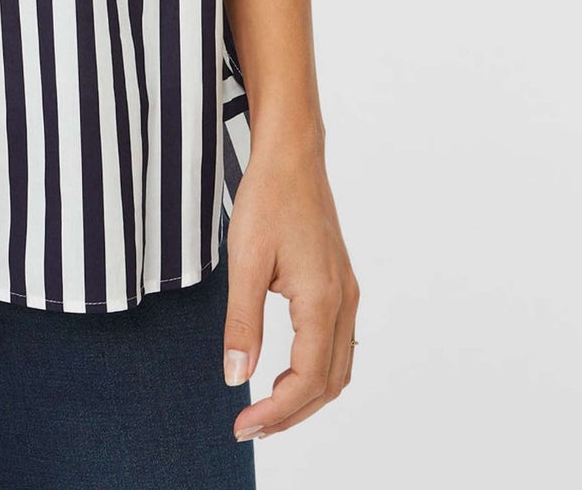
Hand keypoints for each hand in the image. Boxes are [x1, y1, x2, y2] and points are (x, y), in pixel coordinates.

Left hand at [220, 138, 359, 440]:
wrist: (292, 155)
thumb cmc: (268, 198)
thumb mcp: (244, 260)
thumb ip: (241, 322)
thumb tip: (235, 377)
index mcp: (322, 300)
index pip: (306, 381)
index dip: (276, 412)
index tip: (242, 425)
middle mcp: (343, 302)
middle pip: (329, 384)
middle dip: (291, 414)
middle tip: (250, 427)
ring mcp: (346, 293)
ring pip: (338, 368)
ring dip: (305, 397)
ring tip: (265, 409)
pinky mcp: (339, 284)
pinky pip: (337, 345)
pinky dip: (315, 372)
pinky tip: (285, 373)